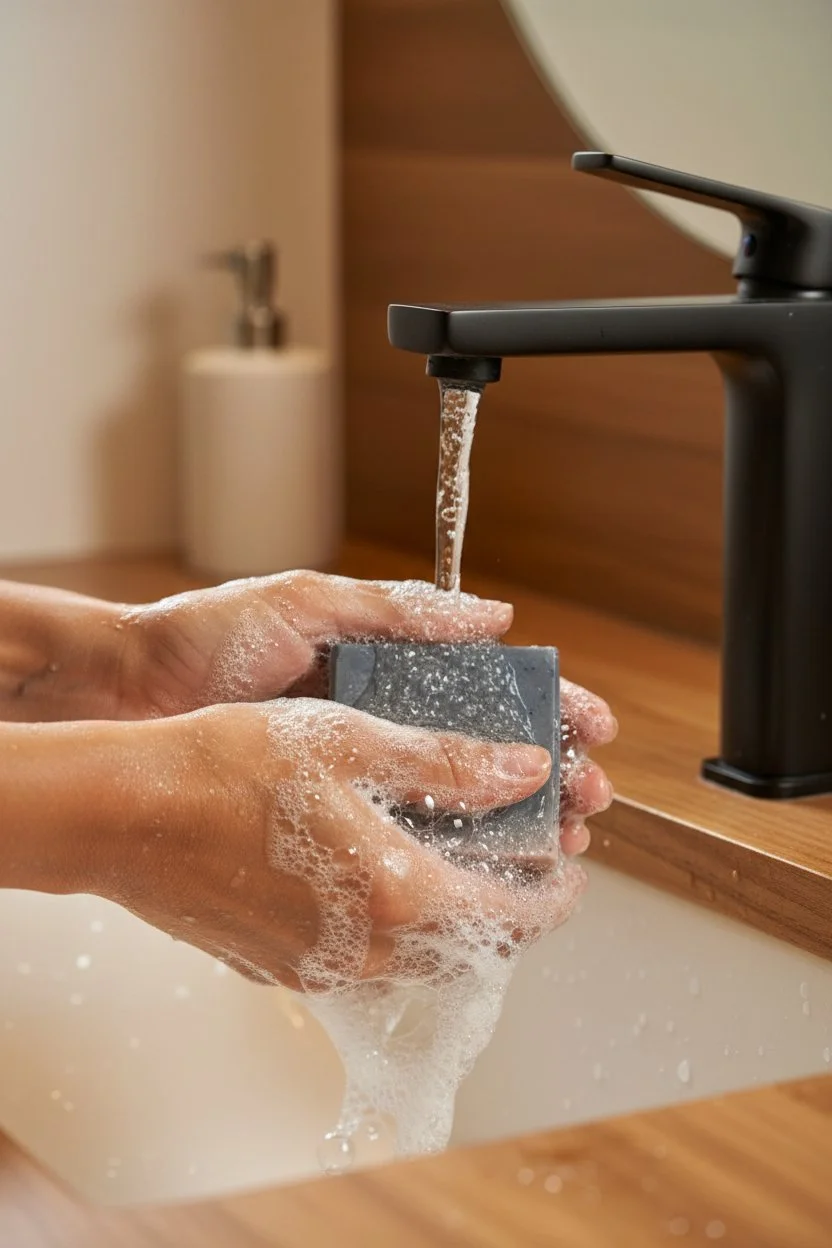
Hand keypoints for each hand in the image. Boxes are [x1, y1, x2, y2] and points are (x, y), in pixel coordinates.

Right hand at [96, 700, 586, 992]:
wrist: (123, 815)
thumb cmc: (226, 767)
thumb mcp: (352, 740)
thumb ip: (449, 763)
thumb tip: (526, 770)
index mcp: (398, 895)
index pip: (511, 914)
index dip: (555, 892)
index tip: (570, 868)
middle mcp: (364, 950)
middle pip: (469, 946)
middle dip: (509, 909)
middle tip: (524, 864)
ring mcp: (317, 968)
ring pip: (416, 957)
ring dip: (451, 919)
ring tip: (458, 866)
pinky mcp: (277, 967)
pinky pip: (360, 958)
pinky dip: (392, 926)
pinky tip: (377, 878)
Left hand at [116, 571, 615, 856]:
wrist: (126, 694)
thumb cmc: (208, 638)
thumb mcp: (309, 604)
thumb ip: (398, 610)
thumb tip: (495, 615)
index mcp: (384, 670)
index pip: (487, 692)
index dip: (546, 707)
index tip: (592, 727)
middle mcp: (377, 725)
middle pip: (486, 757)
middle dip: (548, 777)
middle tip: (591, 797)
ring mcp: (351, 776)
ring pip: (453, 808)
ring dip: (513, 825)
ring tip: (560, 838)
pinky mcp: (320, 821)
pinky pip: (395, 841)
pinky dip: (444, 858)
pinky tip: (481, 873)